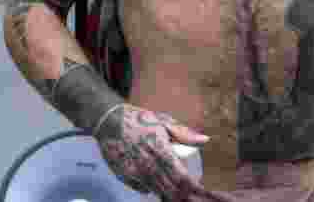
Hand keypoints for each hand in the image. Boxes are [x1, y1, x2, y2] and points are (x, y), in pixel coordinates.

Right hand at [95, 105, 213, 200]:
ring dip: (169, 194)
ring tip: (179, 195)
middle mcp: (148, 165)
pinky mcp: (125, 177)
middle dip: (183, 195)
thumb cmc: (138, 119)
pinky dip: (153, 189)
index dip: (193, 187)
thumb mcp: (163, 121)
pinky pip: (143, 189)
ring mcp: (135, 173)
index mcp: (161, 150)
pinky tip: (161, 187)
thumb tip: (205, 139)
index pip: (181, 177)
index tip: (202, 191)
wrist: (108, 122)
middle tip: (193, 196)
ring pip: (157, 191)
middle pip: (171, 189)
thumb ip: (184, 134)